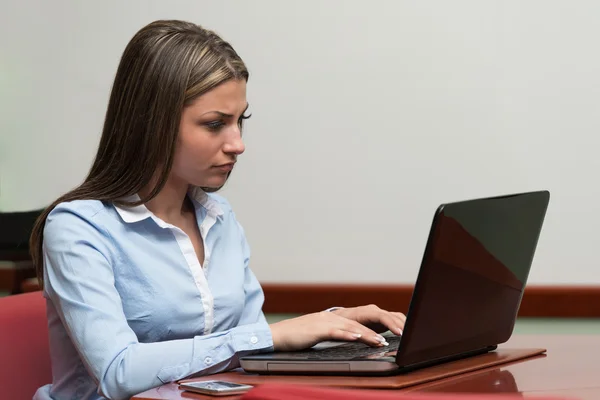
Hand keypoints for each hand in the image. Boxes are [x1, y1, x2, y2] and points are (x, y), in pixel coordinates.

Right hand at [269, 311, 391, 351]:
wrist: (276, 335)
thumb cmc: (295, 337)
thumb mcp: (317, 334)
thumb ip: (331, 334)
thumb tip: (345, 339)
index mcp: (330, 318)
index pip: (355, 323)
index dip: (370, 329)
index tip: (383, 336)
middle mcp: (328, 317)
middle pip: (356, 324)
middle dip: (374, 332)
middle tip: (387, 340)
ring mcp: (322, 322)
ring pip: (349, 327)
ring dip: (366, 334)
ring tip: (379, 341)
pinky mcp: (316, 329)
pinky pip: (335, 331)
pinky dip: (347, 334)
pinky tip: (357, 337)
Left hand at [331, 304, 404, 335]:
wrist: (340, 317)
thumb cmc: (342, 323)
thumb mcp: (349, 329)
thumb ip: (361, 335)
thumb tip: (376, 341)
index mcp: (365, 312)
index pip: (382, 316)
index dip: (392, 324)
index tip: (400, 333)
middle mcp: (374, 310)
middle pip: (392, 316)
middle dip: (402, 326)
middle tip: (410, 337)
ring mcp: (379, 313)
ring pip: (396, 316)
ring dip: (404, 325)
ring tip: (411, 336)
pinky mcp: (382, 318)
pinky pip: (396, 319)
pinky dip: (402, 325)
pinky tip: (407, 333)